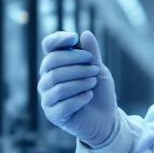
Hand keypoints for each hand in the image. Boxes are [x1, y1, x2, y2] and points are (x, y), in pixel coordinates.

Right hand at [38, 30, 118, 146]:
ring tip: (93, 83)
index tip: (74, 38)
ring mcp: (47, 97)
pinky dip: (79, 98)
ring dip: (80, 81)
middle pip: (51, 63)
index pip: (48, 46)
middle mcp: (47, 79)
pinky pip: (62, 103)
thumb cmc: (99, 92)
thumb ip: (92, 54)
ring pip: (58, 83)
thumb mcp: (98, 69)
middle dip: (76, 63)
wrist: (106, 119)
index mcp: (56, 65)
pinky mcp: (53, 114)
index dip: (58, 39)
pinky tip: (88, 97)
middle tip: (95, 68)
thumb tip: (85, 33)